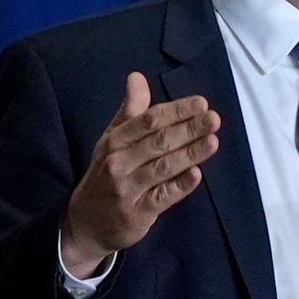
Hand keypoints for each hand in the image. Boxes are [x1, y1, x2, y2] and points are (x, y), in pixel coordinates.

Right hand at [59, 71, 221, 276]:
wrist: (85, 222)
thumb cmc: (107, 174)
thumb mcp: (113, 140)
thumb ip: (130, 111)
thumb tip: (137, 76)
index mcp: (115, 141)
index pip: (148, 121)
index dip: (175, 111)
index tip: (201, 103)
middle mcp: (119, 162)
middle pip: (158, 142)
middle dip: (188, 129)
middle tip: (213, 119)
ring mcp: (128, 188)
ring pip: (163, 167)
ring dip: (189, 153)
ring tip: (213, 141)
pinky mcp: (138, 212)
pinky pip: (162, 197)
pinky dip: (179, 186)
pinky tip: (197, 175)